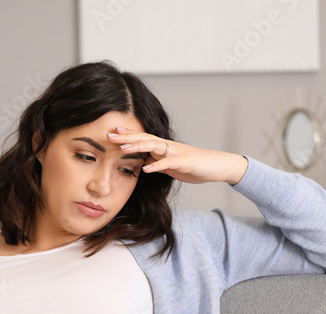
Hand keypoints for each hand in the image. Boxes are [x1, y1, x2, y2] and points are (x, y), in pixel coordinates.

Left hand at [106, 128, 248, 185]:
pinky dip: (157, 165)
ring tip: (123, 148)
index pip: (142, 138)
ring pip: (154, 146)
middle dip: (126, 137)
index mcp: (163, 147)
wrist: (216, 166)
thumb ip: (157, 163)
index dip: (127, 135)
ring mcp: (176, 153)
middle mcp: (168, 146)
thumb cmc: (193, 165)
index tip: (111, 132)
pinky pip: (168, 163)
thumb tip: (144, 164)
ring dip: (138, 147)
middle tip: (109, 135)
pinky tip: (146, 169)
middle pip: (144, 138)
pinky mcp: (184, 162)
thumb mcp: (170, 166)